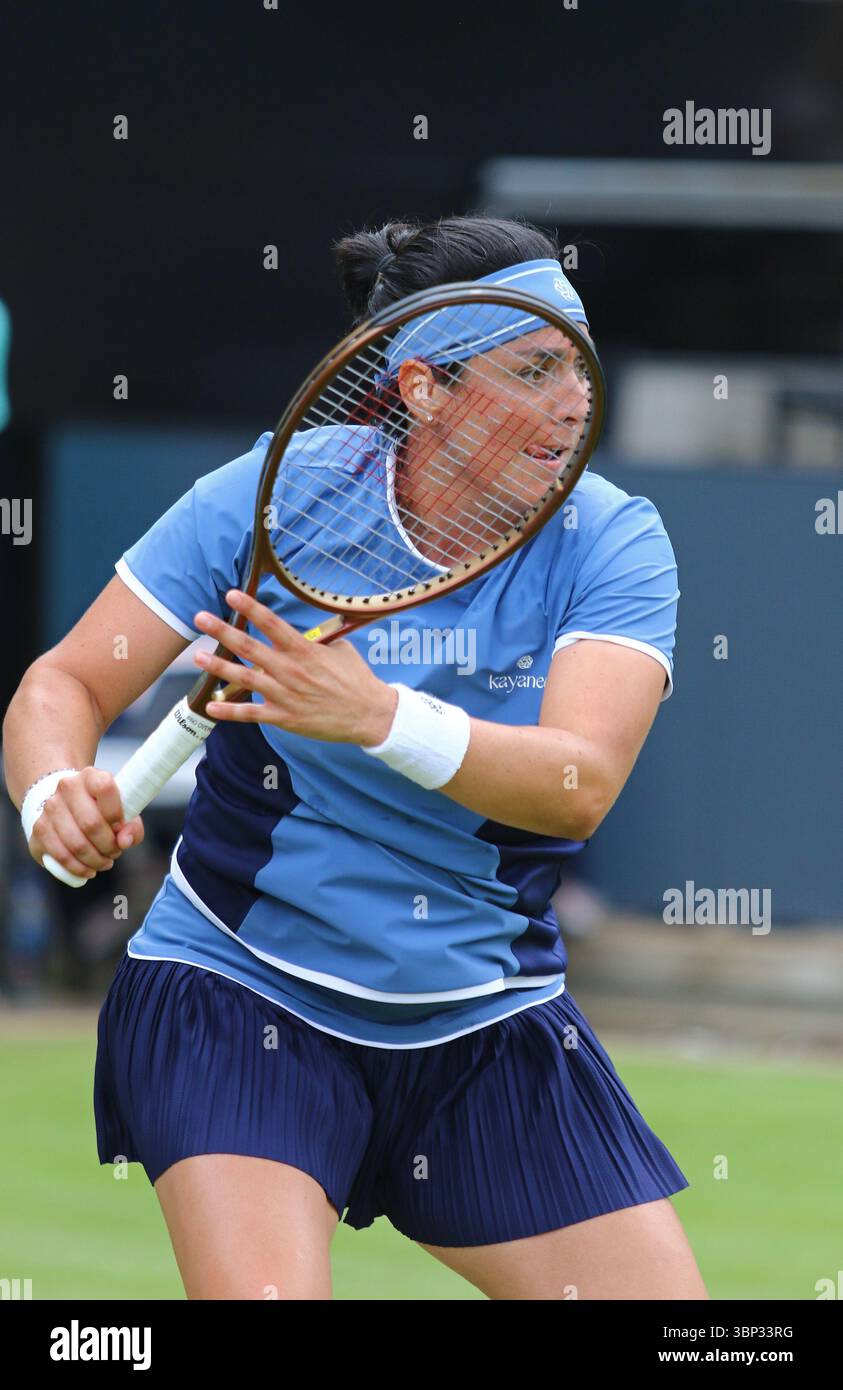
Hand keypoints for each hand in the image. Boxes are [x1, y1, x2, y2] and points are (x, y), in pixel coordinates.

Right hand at [28, 768, 144, 880]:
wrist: (67, 805)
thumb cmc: (101, 810)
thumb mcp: (123, 812)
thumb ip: (132, 826)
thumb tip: (124, 841)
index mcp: (91, 776)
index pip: (105, 788)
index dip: (116, 813)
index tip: (120, 827)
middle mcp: (67, 787)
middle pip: (91, 823)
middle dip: (108, 845)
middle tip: (115, 852)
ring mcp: (50, 807)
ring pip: (76, 844)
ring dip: (95, 860)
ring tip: (104, 862)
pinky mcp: (39, 829)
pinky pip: (61, 856)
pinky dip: (78, 868)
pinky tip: (89, 869)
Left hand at [193, 590, 397, 745]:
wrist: (369, 714)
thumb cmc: (355, 679)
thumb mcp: (339, 650)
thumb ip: (315, 640)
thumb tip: (301, 630)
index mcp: (304, 650)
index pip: (272, 623)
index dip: (250, 608)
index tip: (231, 595)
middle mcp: (290, 670)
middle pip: (249, 647)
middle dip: (222, 631)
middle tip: (200, 618)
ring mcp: (285, 695)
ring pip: (244, 678)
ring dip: (218, 666)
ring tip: (198, 656)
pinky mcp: (284, 718)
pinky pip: (251, 714)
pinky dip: (229, 711)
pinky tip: (209, 707)